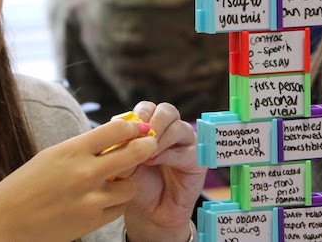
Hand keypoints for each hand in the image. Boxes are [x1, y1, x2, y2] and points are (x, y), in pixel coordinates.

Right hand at [0, 119, 157, 241]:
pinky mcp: (92, 221)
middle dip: (146, 146)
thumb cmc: (25, 185)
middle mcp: (85, 173)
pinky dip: (116, 203)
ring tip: (115, 180)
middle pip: (134, 153)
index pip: (117, 129)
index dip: (131, 127)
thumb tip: (115, 136)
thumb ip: (84, 147)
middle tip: (149, 144)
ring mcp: (90, 199)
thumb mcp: (52, 156)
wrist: (5, 223)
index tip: (135, 128)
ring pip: (131, 185)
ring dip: (127, 181)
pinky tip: (105, 198)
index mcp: (72, 150)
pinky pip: (120, 208)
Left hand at [123, 102, 206, 241]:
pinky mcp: (198, 159)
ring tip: (146, 155)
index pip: (147, 108)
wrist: (149, 213)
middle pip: (166, 110)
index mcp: (152, 126)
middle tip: (140, 137)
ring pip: (178, 126)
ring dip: (160, 138)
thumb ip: (123, 149)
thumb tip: (124, 135)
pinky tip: (154, 162)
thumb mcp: (124, 164)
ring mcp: (186, 143)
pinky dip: (168, 153)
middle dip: (152, 122)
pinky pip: (186, 149)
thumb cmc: (136, 185)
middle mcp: (171, 131)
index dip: (138, 116)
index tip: (126, 131)